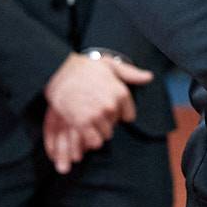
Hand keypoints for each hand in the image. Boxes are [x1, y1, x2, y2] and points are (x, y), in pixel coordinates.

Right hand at [42, 53, 154, 173]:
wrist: (58, 71)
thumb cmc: (83, 67)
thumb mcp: (110, 65)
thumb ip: (130, 73)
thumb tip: (149, 77)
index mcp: (121, 92)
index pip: (128, 116)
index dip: (118, 113)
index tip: (106, 106)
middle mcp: (111, 105)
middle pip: (115, 125)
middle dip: (106, 121)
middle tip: (92, 109)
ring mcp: (97, 115)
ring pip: (106, 134)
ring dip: (97, 130)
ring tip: (87, 117)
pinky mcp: (82, 123)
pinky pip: (94, 141)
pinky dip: (90, 139)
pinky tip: (83, 129)